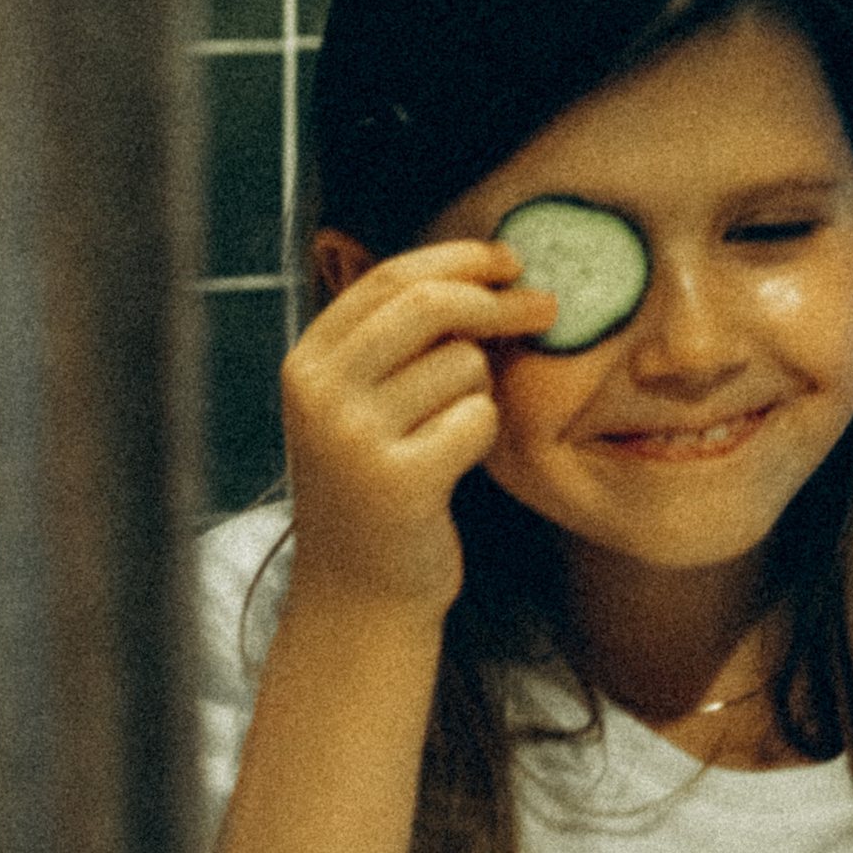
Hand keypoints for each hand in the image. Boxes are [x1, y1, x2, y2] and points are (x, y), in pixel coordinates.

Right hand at [279, 242, 556, 619]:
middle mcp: (319, 393)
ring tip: (451, 432)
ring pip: (462, 363)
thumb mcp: (364, 400)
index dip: (460, 258)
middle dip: (497, 300)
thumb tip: (495, 269)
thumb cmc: (379, 482)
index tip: (509, 260)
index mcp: (307, 361)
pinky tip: (454, 464)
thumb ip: (403, 337)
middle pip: (429, 303)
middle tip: (545, 308)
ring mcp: (351, 438)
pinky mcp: (396, 482)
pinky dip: (483, 435)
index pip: (390, 277)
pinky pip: (478, 418)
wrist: (360, 595)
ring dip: (481, 389)